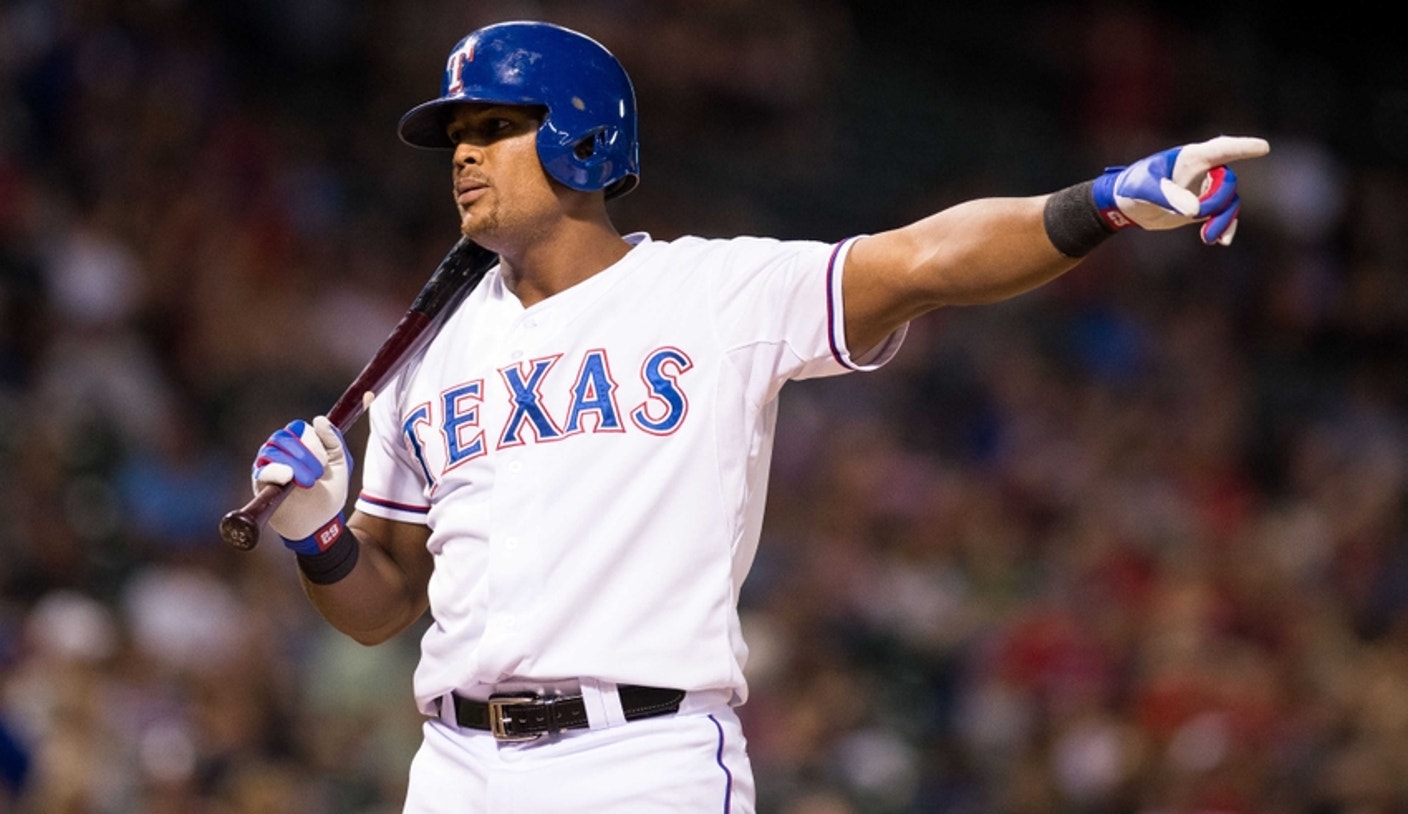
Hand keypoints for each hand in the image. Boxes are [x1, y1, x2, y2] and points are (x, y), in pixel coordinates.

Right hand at [251, 416, 352, 553]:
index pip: (298, 428)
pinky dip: (276, 471)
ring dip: (294, 464)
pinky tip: (288, 477)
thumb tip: (319, 419)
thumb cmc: (330, 491)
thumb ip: (333, 440)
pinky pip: (262, 470)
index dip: (312, 440)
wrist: (321, 522)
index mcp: (300, 443)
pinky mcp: (260, 483)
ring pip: (272, 450)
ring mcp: (268, 465)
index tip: (326, 460)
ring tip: (309, 482)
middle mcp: (281, 450)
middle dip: (304, 453)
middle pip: (283, 436)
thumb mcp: (340, 463)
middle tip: (318, 473)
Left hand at [1092, 135, 1269, 245]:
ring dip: (1223, 220)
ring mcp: (1204, 188)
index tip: (1263, 148)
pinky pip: (1223, 215)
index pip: (1221, 149)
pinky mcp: (1203, 206)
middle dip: (1219, 201)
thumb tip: (1195, 211)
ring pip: (1229, 201)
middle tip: (1198, 216)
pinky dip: (1225, 227)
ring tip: (1210, 238)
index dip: (1242, 147)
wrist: (1125, 206)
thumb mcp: (1145, 190)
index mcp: (1189, 158)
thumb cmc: (1132, 188)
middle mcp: (1202, 170)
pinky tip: (1221, 241)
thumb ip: (1168, 196)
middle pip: (1227, 181)